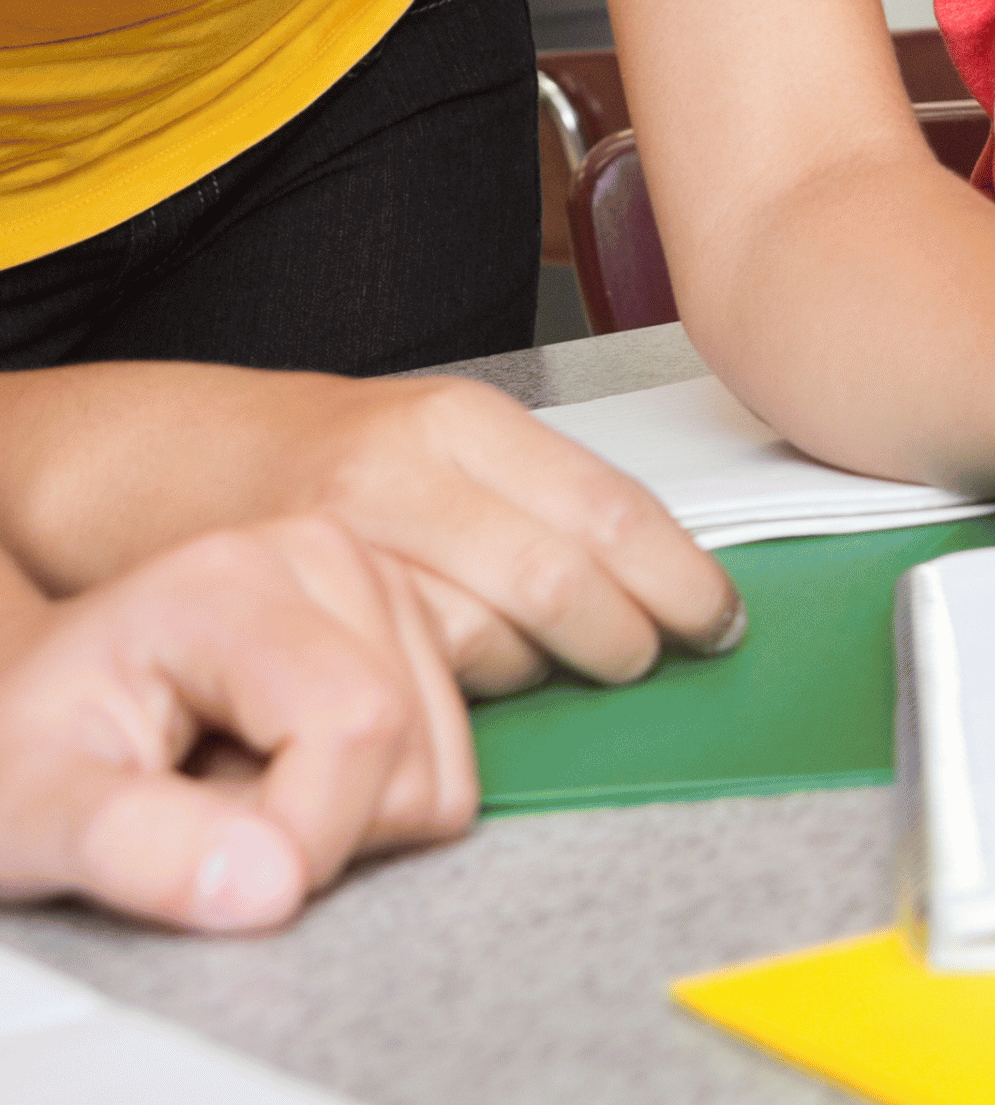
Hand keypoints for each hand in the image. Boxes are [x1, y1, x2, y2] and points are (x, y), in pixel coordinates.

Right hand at [0, 367, 739, 695]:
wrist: (153, 460)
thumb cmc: (311, 455)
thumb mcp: (434, 440)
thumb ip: (528, 495)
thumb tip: (649, 570)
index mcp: (468, 420)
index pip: (614, 506)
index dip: (681, 576)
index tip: (720, 618)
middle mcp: (413, 466)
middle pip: (565, 579)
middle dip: (628, 637)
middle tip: (653, 660)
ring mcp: (351, 534)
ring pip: (489, 636)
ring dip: (542, 671)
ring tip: (557, 671)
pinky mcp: (298, 598)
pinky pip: (408, 669)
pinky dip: (458, 696)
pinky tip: (467, 688)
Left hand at [0, 523, 474, 929]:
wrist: (27, 704)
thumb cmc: (24, 750)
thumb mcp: (29, 811)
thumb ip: (135, 849)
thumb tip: (277, 887)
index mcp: (232, 578)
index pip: (353, 724)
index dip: (304, 836)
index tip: (216, 881)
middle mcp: (324, 555)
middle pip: (407, 745)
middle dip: (317, 831)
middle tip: (204, 818)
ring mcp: (376, 582)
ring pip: (441, 762)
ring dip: (347, 818)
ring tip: (235, 792)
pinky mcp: (404, 625)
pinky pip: (448, 758)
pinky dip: (372, 800)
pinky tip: (283, 773)